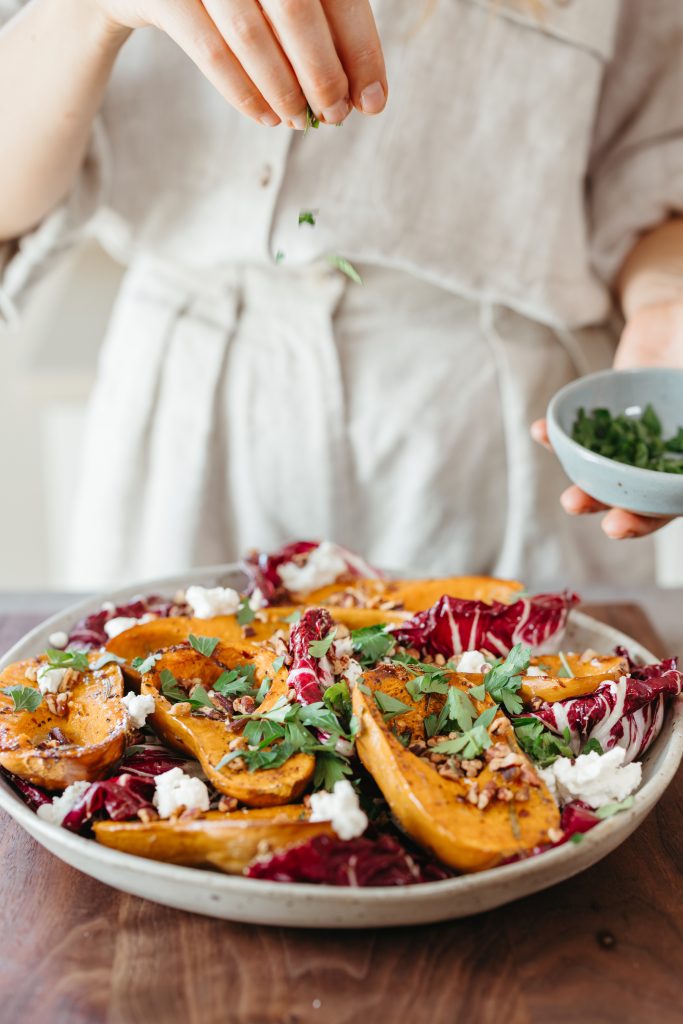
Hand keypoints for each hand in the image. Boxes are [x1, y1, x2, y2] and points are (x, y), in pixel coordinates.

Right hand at [92, 0, 386, 128]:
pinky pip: (209, 51)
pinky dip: (242, 92)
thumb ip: (321, 22)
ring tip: (301, 120)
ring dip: (284, 90)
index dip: (361, 50)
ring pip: (251, 35)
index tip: (374, 100)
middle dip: (323, 75)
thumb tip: (365, 94)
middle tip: (336, 115)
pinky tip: (266, 116)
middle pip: (296, 11)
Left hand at [531, 299, 682, 538]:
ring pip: (603, 468)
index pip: (668, 501)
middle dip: (602, 504)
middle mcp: (660, 456)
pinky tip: (540, 431)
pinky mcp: (606, 413)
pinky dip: (560, 434)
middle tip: (574, 503)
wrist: (678, 318)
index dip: (644, 519)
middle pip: (631, 494)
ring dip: (578, 478)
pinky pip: (582, 429)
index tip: (616, 525)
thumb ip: (682, 417)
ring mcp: (632, 437)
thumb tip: (677, 456)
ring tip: (559, 486)